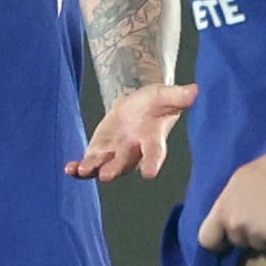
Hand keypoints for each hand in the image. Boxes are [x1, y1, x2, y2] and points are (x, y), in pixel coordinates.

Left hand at [69, 81, 195, 180]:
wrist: (139, 107)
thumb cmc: (156, 103)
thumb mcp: (166, 95)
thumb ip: (179, 96)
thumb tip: (197, 90)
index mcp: (152, 140)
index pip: (155, 153)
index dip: (152, 163)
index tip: (150, 173)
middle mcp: (133, 152)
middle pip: (124, 163)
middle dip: (115, 169)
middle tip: (107, 175)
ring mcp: (115, 154)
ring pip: (103, 167)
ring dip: (92, 170)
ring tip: (81, 170)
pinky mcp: (99, 152)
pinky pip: (89, 163)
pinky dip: (78, 168)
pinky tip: (69, 169)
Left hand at [194, 148, 265, 258]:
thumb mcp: (238, 182)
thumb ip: (229, 204)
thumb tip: (225, 220)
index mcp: (223, 210)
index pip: (207, 239)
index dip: (218, 242)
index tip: (226, 241)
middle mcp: (236, 224)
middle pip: (238, 243)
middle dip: (249, 235)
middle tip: (265, 215)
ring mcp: (258, 233)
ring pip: (260, 247)